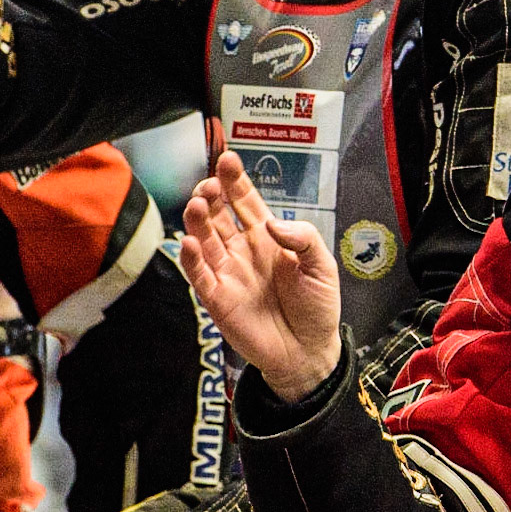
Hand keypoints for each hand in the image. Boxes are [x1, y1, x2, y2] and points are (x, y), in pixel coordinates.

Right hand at [179, 151, 342, 401]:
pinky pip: (199, 276)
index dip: (235, 180)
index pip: (245, 201)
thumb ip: (302, 237)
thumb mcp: (322, 265)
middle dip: (212, 195)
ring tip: (197, 204)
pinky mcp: (217, 299)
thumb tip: (270, 223)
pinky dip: (191, 259)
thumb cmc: (317, 306)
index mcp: (268, 237)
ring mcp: (228, 273)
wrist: (309, 350)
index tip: (227, 160)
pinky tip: (188, 242)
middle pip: (219, 215)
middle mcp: (243, 250)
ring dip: (198, 221)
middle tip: (210, 183)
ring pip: (204, 240)